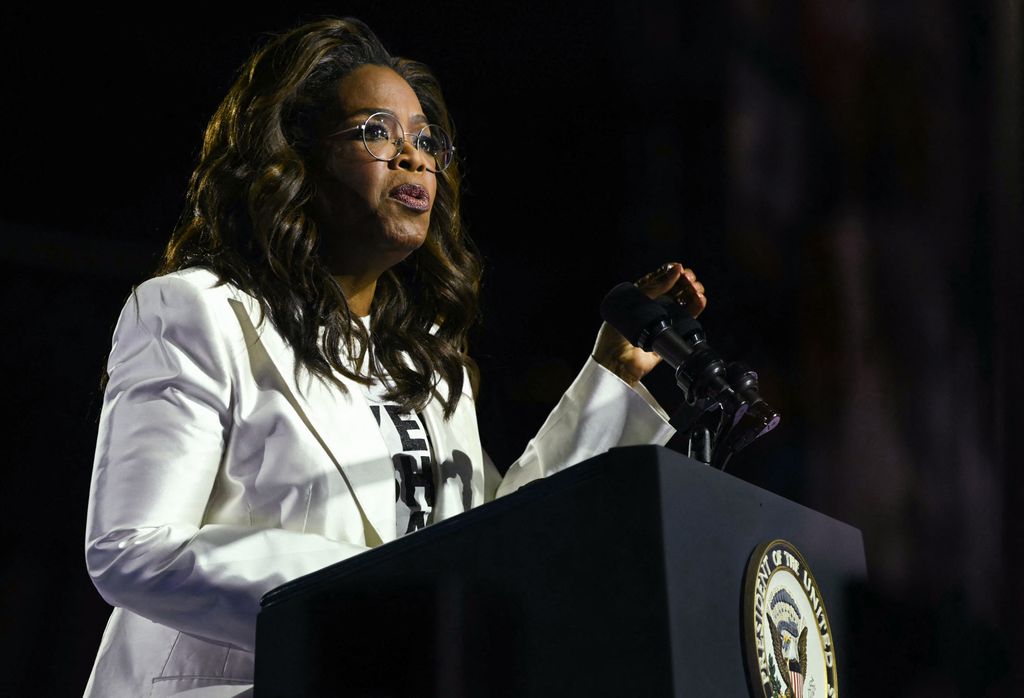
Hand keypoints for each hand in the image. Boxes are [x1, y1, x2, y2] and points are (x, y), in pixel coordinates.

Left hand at [592, 263, 706, 384]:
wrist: (617, 362)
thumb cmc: (616, 332)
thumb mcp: (633, 302)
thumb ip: (653, 287)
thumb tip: (677, 270)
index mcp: (640, 296)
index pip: (660, 278)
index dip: (671, 272)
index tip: (679, 269)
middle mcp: (653, 306)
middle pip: (675, 288)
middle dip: (685, 281)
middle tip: (690, 279)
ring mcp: (664, 319)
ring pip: (684, 301)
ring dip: (693, 292)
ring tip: (696, 290)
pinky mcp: (672, 333)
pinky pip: (688, 317)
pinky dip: (696, 307)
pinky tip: (700, 299)